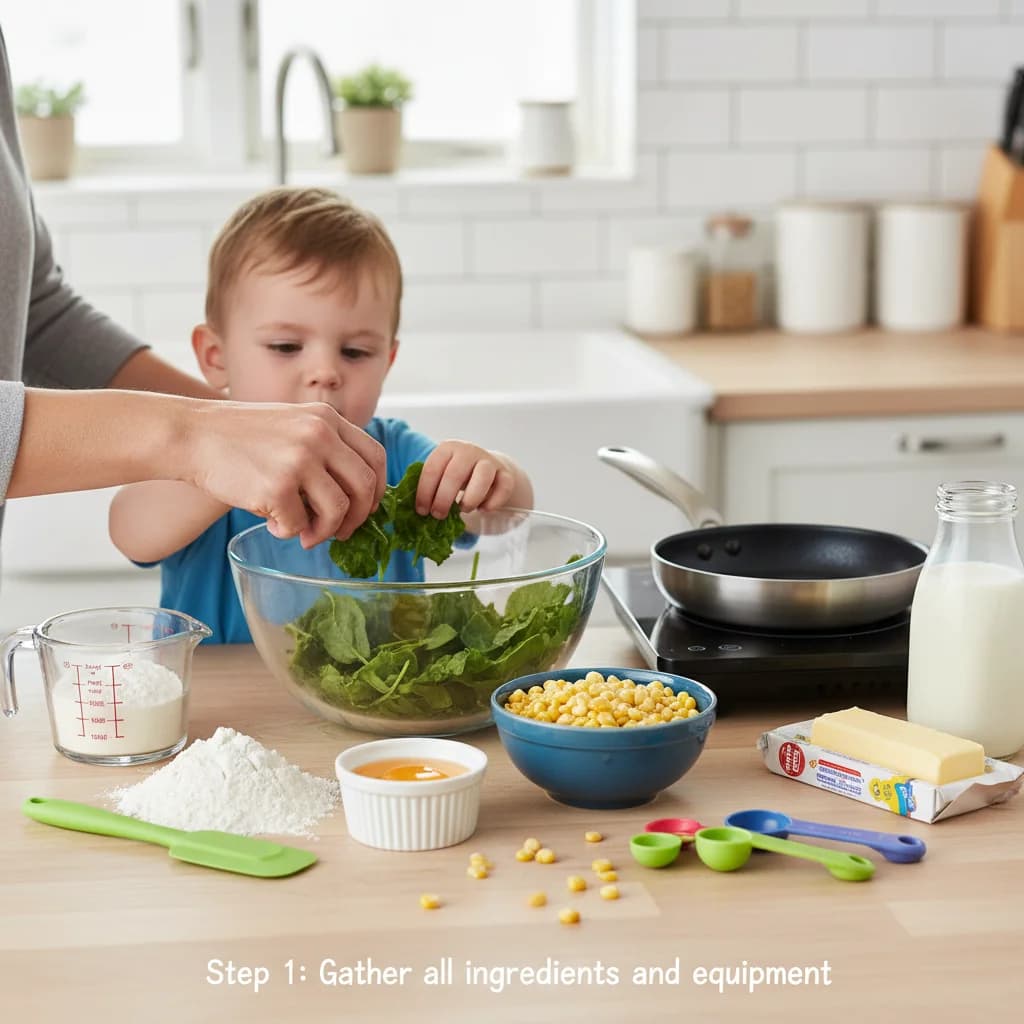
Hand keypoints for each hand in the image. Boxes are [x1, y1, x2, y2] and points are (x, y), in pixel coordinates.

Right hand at [186, 401, 385, 546]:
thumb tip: (357, 496)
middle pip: (365, 487)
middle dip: (358, 518)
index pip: (375, 457)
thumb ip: (326, 447)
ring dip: (324, 532)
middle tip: (340, 532)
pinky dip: (289, 532)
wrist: (191, 434)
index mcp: (328, 419)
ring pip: (338, 510)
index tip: (366, 508)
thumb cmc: (240, 436)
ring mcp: (299, 459)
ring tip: (305, 535)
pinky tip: (273, 525)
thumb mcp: (294, 423)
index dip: (377, 490)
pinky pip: (299, 525)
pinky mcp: (276, 486)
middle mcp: (320, 435)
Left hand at [416, 440, 514, 517]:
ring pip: (483, 476)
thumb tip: (417, 511)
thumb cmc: (457, 476)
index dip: (425, 492)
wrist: (487, 467)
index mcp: (447, 448)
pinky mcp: (505, 473)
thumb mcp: (441, 475)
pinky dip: (493, 502)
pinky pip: (504, 487)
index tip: (422, 511)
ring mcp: (489, 461)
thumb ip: (430, 487)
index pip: (433, 469)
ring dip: (470, 499)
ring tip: (463, 510)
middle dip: (444, 499)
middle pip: (455, 474)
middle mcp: (468, 451)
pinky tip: (483, 509)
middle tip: (438, 515)